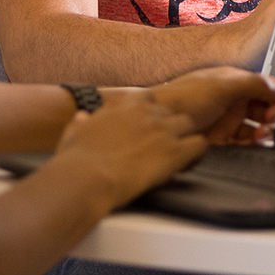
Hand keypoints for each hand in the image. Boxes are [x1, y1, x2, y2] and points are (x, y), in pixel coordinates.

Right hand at [50, 90, 208, 204]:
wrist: (85, 177)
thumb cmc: (75, 160)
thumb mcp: (74, 133)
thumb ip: (81, 123)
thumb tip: (81, 117)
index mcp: (124, 105)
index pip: (147, 98)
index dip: (149, 114)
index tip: (146, 129)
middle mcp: (147, 112)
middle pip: (171, 112)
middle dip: (169, 128)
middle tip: (162, 148)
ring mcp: (163, 130)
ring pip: (189, 124)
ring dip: (185, 138)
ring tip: (177, 158)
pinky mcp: (175, 151)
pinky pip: (200, 145)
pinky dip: (196, 156)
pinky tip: (185, 167)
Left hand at [148, 67, 274, 145]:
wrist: (159, 123)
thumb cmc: (183, 98)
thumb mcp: (223, 85)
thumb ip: (253, 83)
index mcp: (236, 81)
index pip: (266, 87)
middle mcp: (233, 99)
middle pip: (265, 108)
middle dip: (273, 116)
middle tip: (271, 123)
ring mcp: (228, 118)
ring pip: (256, 126)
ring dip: (264, 131)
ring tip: (261, 135)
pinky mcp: (222, 138)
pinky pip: (245, 140)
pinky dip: (253, 142)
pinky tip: (253, 142)